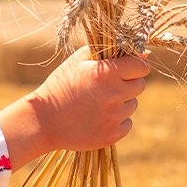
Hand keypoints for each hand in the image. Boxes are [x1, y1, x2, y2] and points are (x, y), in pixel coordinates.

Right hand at [0, 49, 150, 168]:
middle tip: (108, 87)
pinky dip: (116, 121)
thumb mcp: (78, 61)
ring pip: (132, 105)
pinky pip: (126, 123)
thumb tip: (143, 54)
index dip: (136, 67)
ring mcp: (114, 116)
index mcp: (107, 73)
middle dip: (128, 84)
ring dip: (121, 103)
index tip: (127, 70)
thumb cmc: (61, 85)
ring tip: (98, 103)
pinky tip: (98, 118)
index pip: (142, 67)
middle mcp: (114, 94)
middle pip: (140, 85)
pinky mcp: (113, 134)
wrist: (43, 121)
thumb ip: (109, 52)